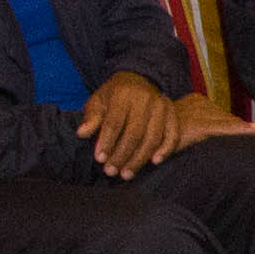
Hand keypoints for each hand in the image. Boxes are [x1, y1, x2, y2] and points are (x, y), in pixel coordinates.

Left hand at [81, 74, 202, 175]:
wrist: (139, 80)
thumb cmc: (114, 95)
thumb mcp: (98, 100)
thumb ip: (91, 117)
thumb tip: (82, 133)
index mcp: (122, 94)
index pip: (114, 122)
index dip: (106, 142)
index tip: (100, 159)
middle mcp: (144, 99)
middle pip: (134, 133)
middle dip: (122, 155)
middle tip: (111, 172)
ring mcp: (161, 106)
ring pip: (152, 138)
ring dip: (139, 159)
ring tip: (126, 174)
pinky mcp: (172, 114)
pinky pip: (172, 135)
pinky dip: (165, 150)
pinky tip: (154, 162)